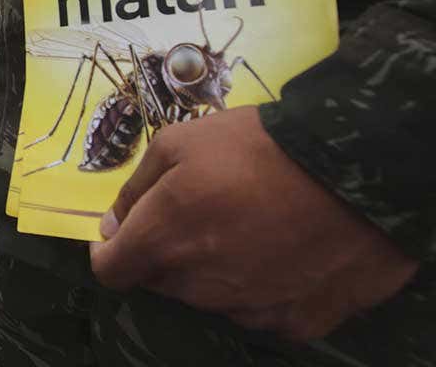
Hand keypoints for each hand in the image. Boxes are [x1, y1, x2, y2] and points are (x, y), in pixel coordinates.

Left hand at [89, 106, 418, 341]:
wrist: (353, 167)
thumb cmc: (258, 146)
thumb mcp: (179, 142)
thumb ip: (135, 187)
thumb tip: (114, 223)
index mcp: (164, 240)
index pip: (111, 271)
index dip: (111, 248)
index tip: (125, 228)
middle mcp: (199, 285)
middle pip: (161, 280)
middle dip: (166, 250)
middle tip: (200, 211)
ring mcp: (249, 308)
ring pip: (209, 296)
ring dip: (213, 269)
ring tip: (247, 225)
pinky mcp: (296, 321)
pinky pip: (261, 309)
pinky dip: (262, 287)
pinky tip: (283, 250)